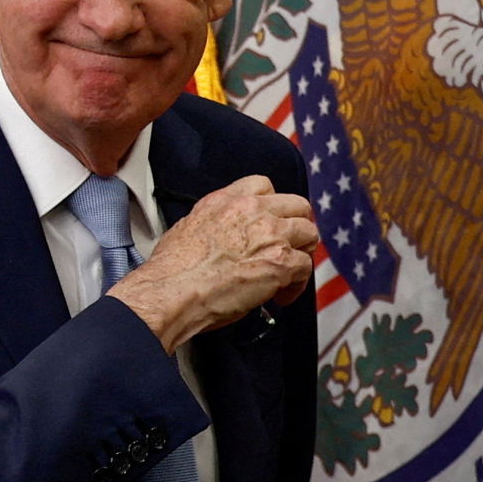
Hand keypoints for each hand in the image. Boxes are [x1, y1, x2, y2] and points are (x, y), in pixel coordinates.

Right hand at [108, 174, 316, 351]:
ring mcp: (271, 234)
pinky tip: (281, 296)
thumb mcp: (187, 227)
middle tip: (289, 246)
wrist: (175, 290)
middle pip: (297, 205)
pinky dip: (298, 284)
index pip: (263, 185)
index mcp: (227, 201)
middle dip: (297, 226)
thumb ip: (212, 222)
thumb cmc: (173, 269)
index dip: (272, 205)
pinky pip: (306, 267)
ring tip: (289, 273)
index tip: (270, 220)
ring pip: (309, 233)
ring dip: (302, 252)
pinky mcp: (281, 262)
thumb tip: (219, 236)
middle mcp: (252, 211)